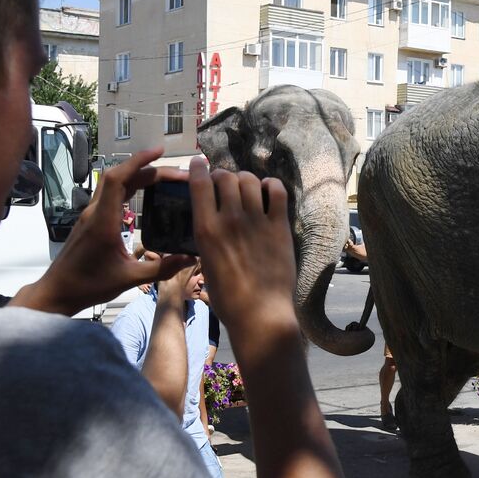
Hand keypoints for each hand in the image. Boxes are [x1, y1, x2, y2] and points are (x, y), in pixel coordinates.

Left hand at [13, 150, 193, 314]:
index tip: (159, 152)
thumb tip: (190, 257)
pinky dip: (129, 187)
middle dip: (147, 168)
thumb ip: (160, 268)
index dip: (138, 161)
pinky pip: (110, 195)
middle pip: (119, 177)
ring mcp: (90, 215)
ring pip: (114, 184)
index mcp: (103, 221)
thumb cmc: (89, 285)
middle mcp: (95, 212)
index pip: (119, 179)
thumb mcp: (129, 279)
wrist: (58, 292)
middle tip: (176, 172)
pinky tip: (144, 193)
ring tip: (164, 177)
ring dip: (137, 175)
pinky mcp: (90, 221)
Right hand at [188, 157, 296, 333]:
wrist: (260, 314)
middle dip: (222, 175)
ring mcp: (257, 221)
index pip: (200, 183)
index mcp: (206, 230)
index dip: (199, 168)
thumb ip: (208, 239)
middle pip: (226, 177)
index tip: (199, 163)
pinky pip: (277, 191)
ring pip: (250, 180)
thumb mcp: (206, 264)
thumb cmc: (228, 298)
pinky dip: (271, 185)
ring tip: (246, 187)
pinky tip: (268, 191)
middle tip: (224, 182)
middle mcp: (230, 219)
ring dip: (245, 179)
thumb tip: (212, 222)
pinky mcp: (279, 227)